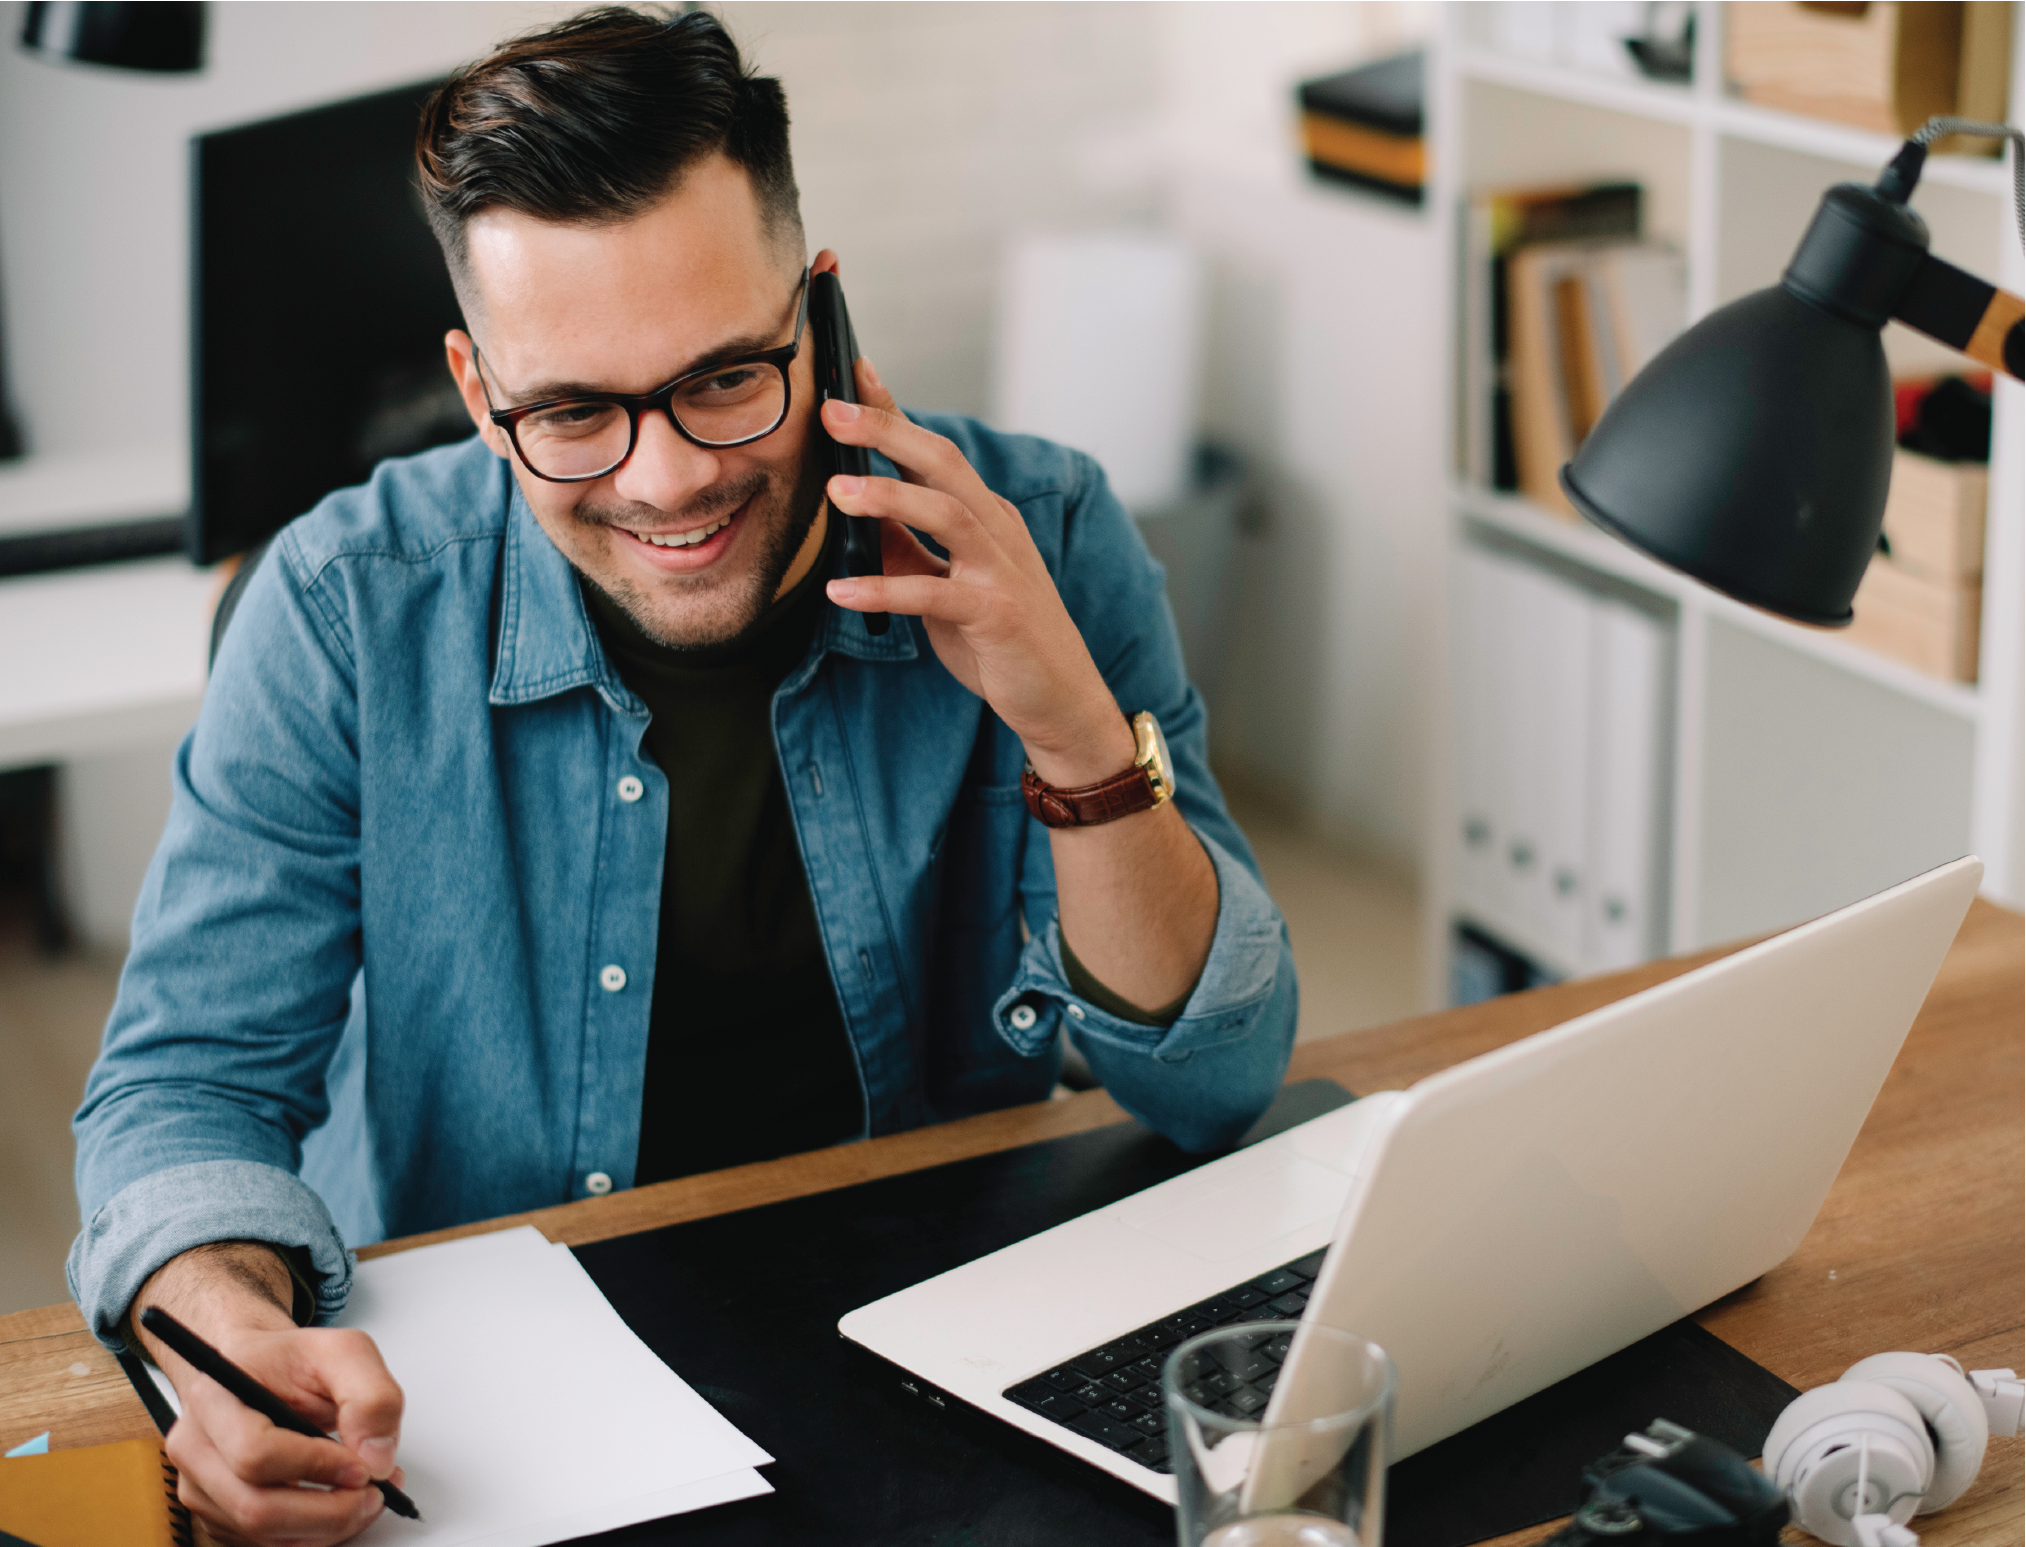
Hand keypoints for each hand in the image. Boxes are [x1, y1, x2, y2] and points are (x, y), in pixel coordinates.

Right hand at [133, 1244, 403, 1546]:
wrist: (263, 1372)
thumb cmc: (293, 1361)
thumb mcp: (346, 1351)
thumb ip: (371, 1395)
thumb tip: (376, 1458)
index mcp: (214, 1397)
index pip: (256, 1453)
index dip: (316, 1468)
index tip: (362, 1466)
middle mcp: (194, 1447)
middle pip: (255, 1508)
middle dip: (328, 1512)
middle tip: (374, 1494)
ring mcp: (199, 1486)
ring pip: (260, 1534)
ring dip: (325, 1528)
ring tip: (364, 1498)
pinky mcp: (216, 1513)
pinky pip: (263, 1543)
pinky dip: (310, 1534)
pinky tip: (337, 1506)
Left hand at [821, 361, 1135, 787]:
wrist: (1059, 698)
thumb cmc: (1000, 639)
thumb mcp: (946, 583)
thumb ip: (907, 546)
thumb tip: (856, 509)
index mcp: (986, 515)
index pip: (935, 451)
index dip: (894, 411)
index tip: (852, 373)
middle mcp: (997, 529)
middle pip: (942, 462)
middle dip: (887, 431)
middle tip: (831, 411)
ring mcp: (1001, 569)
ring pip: (946, 513)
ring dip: (889, 497)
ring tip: (835, 491)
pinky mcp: (995, 614)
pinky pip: (933, 593)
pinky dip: (884, 589)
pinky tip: (840, 591)